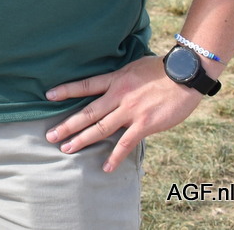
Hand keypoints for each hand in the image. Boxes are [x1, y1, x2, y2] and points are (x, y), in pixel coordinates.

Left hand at [44, 56, 204, 170]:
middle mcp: (118, 96)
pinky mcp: (145, 124)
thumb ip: (119, 78)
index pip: (85, 85)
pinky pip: (126, 143)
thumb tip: (110, 84)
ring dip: (82, 140)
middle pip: (87, 112)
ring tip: (66, 149)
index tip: (48, 96)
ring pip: (101, 128)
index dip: (66, 90)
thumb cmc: (161, 69)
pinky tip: (105, 167)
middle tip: (50, 136)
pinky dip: (115, 156)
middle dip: (67, 125)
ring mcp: (130, 111)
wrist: (185, 75)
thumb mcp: (133, 67)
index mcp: (115, 80)